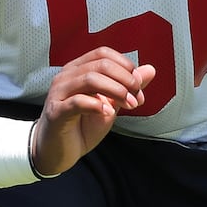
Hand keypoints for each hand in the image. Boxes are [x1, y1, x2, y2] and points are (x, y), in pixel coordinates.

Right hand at [32, 48, 155, 175]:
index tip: (139, 86)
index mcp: (78, 69)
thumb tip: (151, 69)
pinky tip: (108, 113)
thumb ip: (127, 88)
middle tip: (138, 98)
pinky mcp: (55, 112)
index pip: (103, 54)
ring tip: (129, 105)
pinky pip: (77, 102)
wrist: (57, 152)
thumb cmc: (82, 126)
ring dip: (116, 91)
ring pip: (90, 79)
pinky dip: (97, 105)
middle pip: (100, 64)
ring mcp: (59, 93)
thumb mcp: (110, 105)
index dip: (125, 66)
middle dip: (125, 80)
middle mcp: (66, 76)